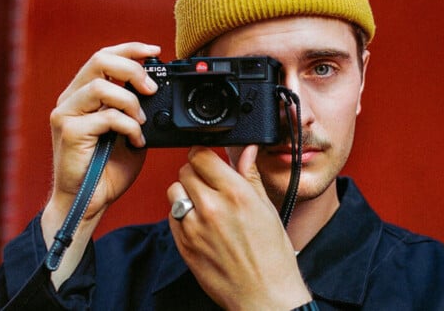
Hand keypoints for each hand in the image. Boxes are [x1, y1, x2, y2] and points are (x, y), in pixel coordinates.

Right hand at [43, 42, 159, 286]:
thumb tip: (155, 90)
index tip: (155, 51)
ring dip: (130, 102)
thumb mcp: (129, 130)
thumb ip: (135, 108)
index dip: (130, 48)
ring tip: (141, 121)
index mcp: (83, 94)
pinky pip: (105, 116)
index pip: (104, 56)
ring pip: (101, 86)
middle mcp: (71, 99)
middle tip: (151, 88)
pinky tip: (135, 140)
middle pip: (99, 60)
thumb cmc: (108, 169)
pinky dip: (128, 126)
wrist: (90, 201)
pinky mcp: (69, 131)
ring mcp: (66, 114)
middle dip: (132, 69)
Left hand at [167, 146, 311, 310]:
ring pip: (174, 190)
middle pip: (185, 170)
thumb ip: (249, 174)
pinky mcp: (183, 244)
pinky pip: (171, 216)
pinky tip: (200, 224)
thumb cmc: (272, 255)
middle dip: (196, 173)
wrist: (264, 295)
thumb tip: (247, 148)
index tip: (208, 160)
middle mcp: (212, 206)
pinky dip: (181, 215)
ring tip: (204, 205)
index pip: (201, 155)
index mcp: (236, 193)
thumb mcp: (266, 208)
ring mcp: (194, 226)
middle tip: (210, 185)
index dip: (204, 155)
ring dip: (185, 192)